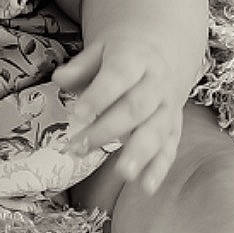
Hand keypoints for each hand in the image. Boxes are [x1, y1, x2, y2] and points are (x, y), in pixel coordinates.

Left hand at [51, 33, 190, 194]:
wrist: (167, 44)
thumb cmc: (124, 52)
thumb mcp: (101, 48)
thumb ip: (81, 66)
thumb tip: (59, 79)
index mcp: (136, 58)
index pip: (118, 76)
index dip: (99, 95)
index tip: (76, 114)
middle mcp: (157, 83)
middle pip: (136, 107)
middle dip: (108, 130)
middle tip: (79, 148)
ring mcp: (169, 105)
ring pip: (157, 130)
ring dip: (140, 153)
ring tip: (123, 174)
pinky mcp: (174, 123)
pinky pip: (170, 146)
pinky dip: (159, 167)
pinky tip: (146, 187)